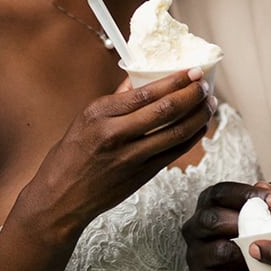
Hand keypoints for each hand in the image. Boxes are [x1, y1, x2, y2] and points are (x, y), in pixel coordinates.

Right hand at [27, 71, 214, 244]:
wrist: (60, 198)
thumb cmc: (71, 156)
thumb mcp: (86, 118)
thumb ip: (117, 99)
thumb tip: (140, 77)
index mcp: (101, 113)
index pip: (146, 91)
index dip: (176, 80)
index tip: (193, 71)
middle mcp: (116, 134)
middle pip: (166, 110)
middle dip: (193, 95)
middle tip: (206, 85)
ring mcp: (131, 157)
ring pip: (176, 132)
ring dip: (199, 116)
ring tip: (209, 103)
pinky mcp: (141, 175)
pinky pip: (174, 152)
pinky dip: (192, 137)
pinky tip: (200, 126)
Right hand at [182, 179, 270, 270]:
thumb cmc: (260, 241)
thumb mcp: (270, 216)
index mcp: (210, 206)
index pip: (220, 193)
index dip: (248, 194)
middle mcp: (197, 229)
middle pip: (211, 219)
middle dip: (242, 222)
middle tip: (269, 228)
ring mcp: (197, 257)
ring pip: (217, 250)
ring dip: (246, 253)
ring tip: (269, 256)